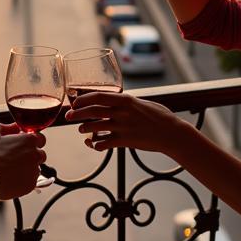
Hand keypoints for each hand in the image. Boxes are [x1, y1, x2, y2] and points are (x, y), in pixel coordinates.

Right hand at [0, 122, 46, 199]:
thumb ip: (6, 126)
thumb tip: (14, 127)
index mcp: (28, 140)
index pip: (40, 138)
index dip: (31, 141)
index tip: (22, 144)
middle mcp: (35, 155)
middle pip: (40, 154)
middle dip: (31, 155)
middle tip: (16, 158)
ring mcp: (34, 171)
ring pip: (36, 168)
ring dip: (27, 168)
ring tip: (11, 169)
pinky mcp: (31, 185)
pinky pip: (31, 181)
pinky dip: (24, 180)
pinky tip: (11, 178)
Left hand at [65, 90, 186, 154]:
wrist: (172, 133)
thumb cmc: (159, 116)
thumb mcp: (142, 103)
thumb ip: (127, 103)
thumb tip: (115, 100)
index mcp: (125, 99)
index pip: (97, 96)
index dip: (83, 99)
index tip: (75, 101)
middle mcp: (121, 112)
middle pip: (91, 111)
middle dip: (77, 114)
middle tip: (68, 117)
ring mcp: (122, 127)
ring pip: (94, 127)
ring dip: (84, 129)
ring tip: (81, 130)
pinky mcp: (124, 141)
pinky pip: (103, 144)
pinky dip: (95, 145)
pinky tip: (94, 145)